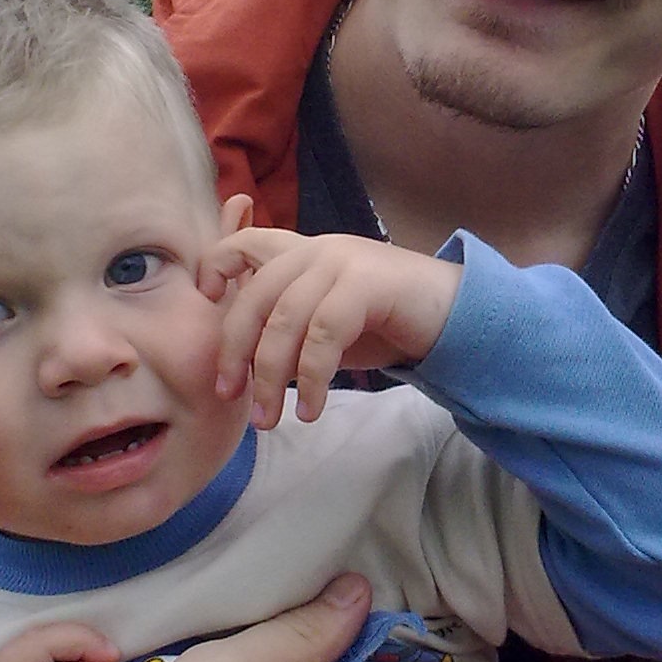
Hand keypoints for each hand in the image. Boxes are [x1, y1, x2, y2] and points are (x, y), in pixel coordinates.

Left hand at [201, 229, 461, 424]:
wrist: (454, 315)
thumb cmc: (384, 323)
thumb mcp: (323, 323)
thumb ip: (287, 327)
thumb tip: (240, 367)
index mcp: (302, 252)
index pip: (242, 243)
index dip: (215, 266)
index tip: (207, 301)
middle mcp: (318, 250)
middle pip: (255, 296)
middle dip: (235, 351)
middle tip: (230, 396)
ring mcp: (343, 262)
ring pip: (285, 320)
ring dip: (271, 377)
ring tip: (270, 418)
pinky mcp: (367, 284)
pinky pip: (323, 335)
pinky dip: (312, 379)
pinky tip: (312, 409)